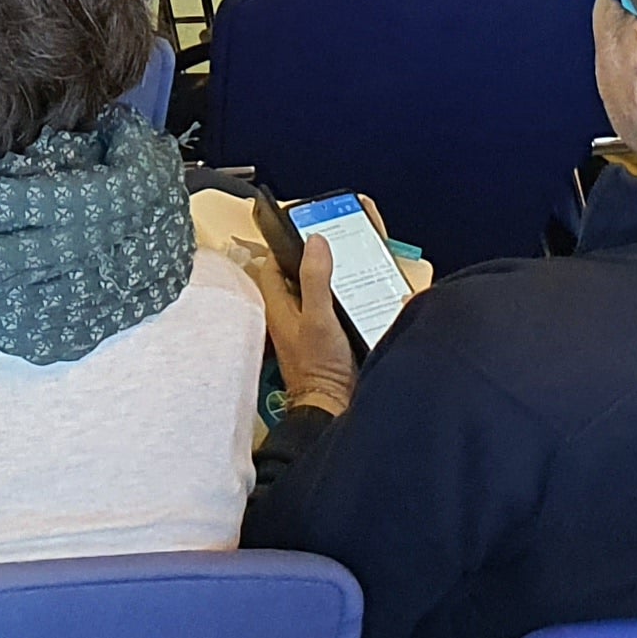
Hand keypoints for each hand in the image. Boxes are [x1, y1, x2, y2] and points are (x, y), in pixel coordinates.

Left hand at [238, 229, 363, 417]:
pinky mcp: (327, 339)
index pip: (272, 265)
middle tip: (337, 244)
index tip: (307, 230)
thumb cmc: (320, 367)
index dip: (286, 246)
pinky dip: (345, 300)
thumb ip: (315, 280)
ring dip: (332, 280)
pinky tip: (363, 293)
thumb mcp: (319, 318)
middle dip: (314, 260)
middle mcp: (289, 315)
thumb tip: (314, 240)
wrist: (335, 407)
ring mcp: (308, 327)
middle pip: (297, 276)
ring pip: (317, 293)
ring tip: (354, 263)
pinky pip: (333, 310)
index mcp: (278, 306)